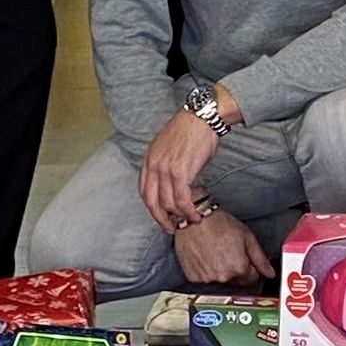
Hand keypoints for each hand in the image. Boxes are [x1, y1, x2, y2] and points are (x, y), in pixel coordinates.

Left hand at [140, 102, 224, 227]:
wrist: (201, 117)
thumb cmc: (189, 130)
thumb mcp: (167, 146)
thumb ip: (165, 165)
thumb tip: (172, 184)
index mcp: (149, 159)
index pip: (144, 191)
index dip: (151, 208)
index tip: (160, 216)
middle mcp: (154, 166)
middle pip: (152, 201)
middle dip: (161, 219)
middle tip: (171, 228)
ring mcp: (166, 169)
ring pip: (168, 203)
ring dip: (180, 216)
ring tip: (190, 220)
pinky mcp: (181, 172)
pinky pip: (182, 199)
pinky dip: (189, 210)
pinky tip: (196, 215)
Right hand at [173, 202, 274, 287]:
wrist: (194, 218)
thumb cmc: (219, 224)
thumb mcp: (247, 237)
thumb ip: (260, 258)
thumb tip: (270, 273)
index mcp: (239, 269)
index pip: (252, 278)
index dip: (251, 267)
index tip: (244, 257)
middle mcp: (223, 278)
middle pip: (236, 280)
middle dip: (235, 269)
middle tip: (228, 251)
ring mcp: (207, 279)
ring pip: (220, 280)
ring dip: (220, 270)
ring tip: (215, 252)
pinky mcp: (193, 277)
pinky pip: (204, 279)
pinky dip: (206, 271)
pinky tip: (205, 256)